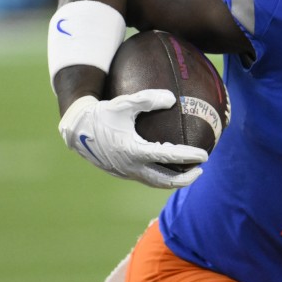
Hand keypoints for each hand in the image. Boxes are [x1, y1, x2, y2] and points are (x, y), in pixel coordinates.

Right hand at [59, 92, 206, 187]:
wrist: (77, 130)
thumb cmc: (101, 114)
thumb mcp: (123, 104)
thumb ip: (147, 99)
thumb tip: (172, 98)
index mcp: (133, 151)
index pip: (167, 157)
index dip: (188, 156)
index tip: (204, 155)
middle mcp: (130, 166)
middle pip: (164, 180)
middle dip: (185, 178)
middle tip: (201, 170)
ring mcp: (126, 172)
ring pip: (155, 182)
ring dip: (173, 181)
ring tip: (188, 173)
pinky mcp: (122, 173)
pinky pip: (146, 178)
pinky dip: (160, 176)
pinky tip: (168, 167)